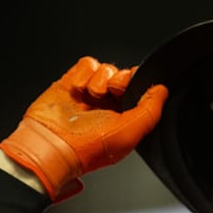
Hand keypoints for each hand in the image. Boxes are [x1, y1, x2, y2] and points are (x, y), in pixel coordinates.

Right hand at [0, 56, 167, 200]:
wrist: (50, 143)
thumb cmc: (86, 148)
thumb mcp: (129, 133)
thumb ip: (151, 110)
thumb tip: (162, 90)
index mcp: (124, 119)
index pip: (139, 91)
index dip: (138, 85)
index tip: (131, 89)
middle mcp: (107, 106)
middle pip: (123, 76)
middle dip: (119, 80)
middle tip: (111, 92)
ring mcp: (88, 94)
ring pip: (105, 68)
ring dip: (99, 80)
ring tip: (90, 97)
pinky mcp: (70, 83)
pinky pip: (86, 64)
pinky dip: (83, 74)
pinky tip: (78, 91)